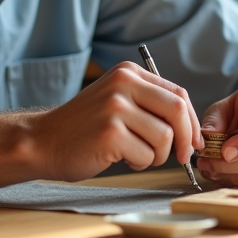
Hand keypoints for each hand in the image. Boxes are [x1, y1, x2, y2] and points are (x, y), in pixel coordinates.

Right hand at [29, 62, 201, 181]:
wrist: (44, 141)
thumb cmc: (85, 128)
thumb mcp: (117, 100)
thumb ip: (150, 104)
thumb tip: (192, 128)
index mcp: (128, 73)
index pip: (177, 93)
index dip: (192, 121)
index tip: (193, 141)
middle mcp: (123, 84)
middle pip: (177, 110)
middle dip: (185, 138)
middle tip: (182, 156)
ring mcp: (115, 107)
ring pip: (164, 137)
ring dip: (157, 155)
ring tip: (135, 154)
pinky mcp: (110, 133)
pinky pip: (146, 155)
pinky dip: (140, 164)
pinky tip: (120, 158)